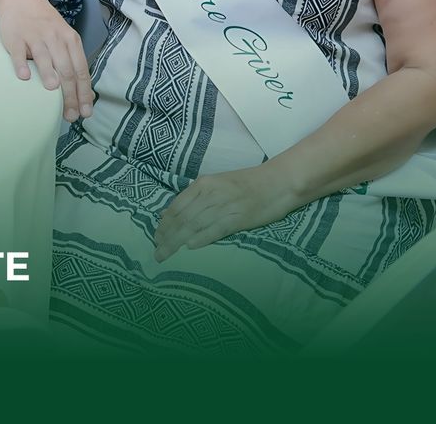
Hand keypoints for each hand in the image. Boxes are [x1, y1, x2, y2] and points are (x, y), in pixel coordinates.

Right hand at [0, 0, 91, 121]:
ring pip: (45, 57)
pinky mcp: (15, 36)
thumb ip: (70, 59)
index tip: (85, 113)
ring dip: (48, 74)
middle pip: (66, 69)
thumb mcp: (63, 36)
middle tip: (69, 114)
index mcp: (70, 40)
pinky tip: (24, 76)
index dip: (84, 93)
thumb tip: (79, 90)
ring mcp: (35, 36)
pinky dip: (21, 63)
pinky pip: (19, 52)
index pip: (81, 71)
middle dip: (69, 94)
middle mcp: (55, 38)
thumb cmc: (44, 23)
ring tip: (52, 91)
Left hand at [153, 166, 300, 261]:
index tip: (156, 236)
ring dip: (177, 241)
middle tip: (157, 252)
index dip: (164, 223)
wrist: (279, 181)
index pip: (177, 206)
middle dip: (166, 236)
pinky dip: (202, 238)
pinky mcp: (239, 218)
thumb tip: (178, 214)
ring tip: (166, 254)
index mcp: (203, 184)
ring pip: (194, 225)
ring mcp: (224, 205)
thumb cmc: (248, 183)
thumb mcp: (218, 184)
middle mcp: (210, 194)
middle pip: (182, 218)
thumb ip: (199, 197)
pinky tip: (190, 247)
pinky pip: (215, 229)